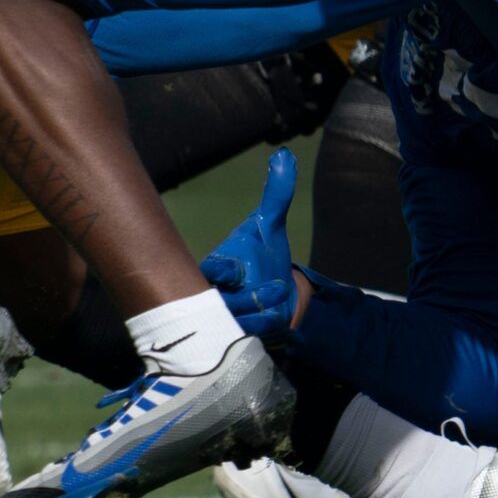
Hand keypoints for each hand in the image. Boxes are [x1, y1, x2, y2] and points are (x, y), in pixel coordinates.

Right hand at [201, 148, 298, 338]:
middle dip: (248, 299)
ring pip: (239, 324)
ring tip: (282, 296)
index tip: (229, 269)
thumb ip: (276, 195)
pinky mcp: (240, 341)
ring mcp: (227, 321)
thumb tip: (284, 155)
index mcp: (219, 266)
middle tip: (277, 288)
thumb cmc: (265, 259)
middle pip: (224, 302)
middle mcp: (217, 294)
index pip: (212, 269)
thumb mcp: (271, 227)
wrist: (278, 300)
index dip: (220, 269)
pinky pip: (250, 342)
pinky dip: (267, 331)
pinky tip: (281, 323)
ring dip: (263, 312)